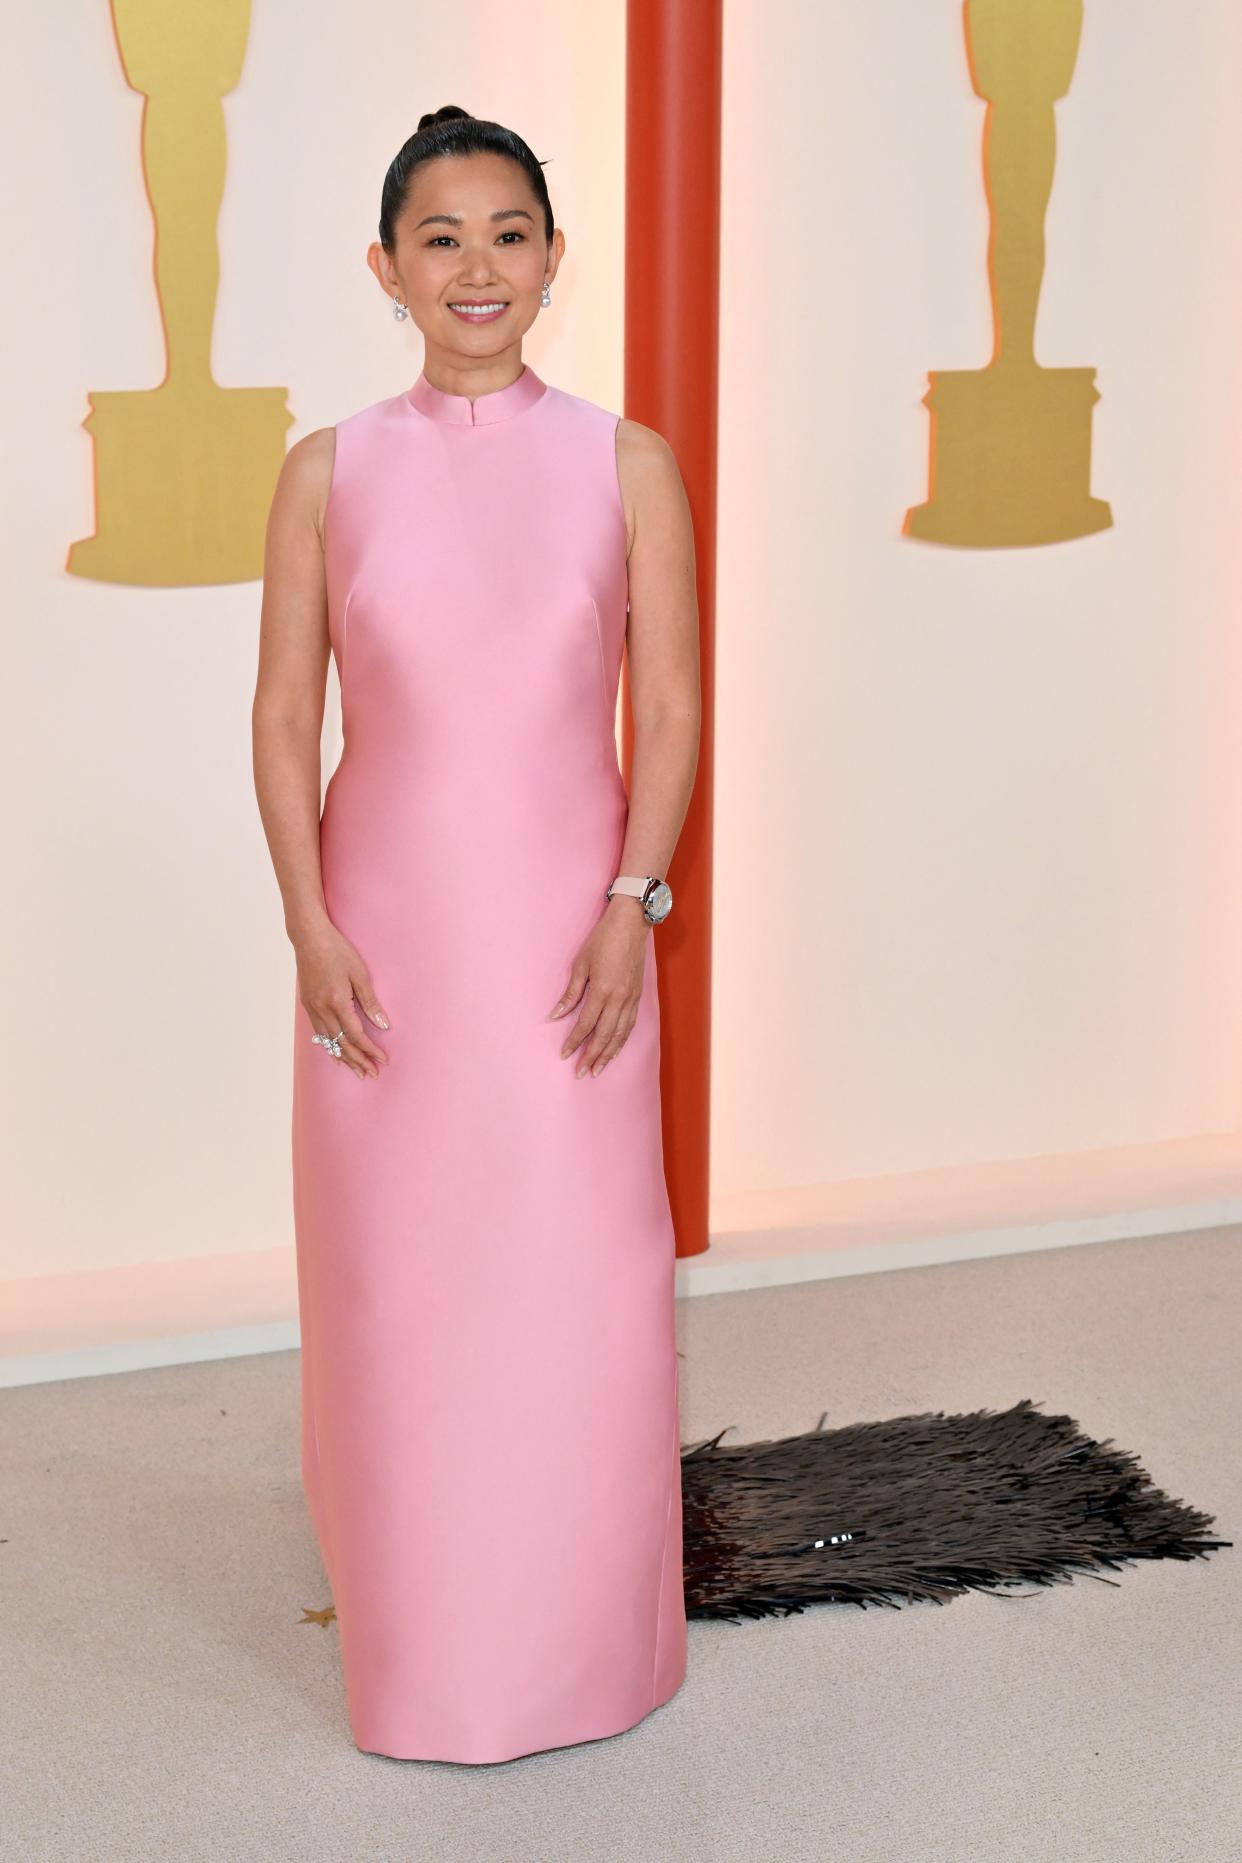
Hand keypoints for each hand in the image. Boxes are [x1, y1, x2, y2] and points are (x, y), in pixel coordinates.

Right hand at [294, 917, 390, 1080]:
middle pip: (342, 1043)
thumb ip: (370, 1002)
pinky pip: (319, 1032)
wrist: (309, 937)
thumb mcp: (360, 973)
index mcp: (337, 1002)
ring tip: (356, 1070)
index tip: (382, 1060)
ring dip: (343, 1057)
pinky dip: (329, 1045)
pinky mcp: (307, 1004)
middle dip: (358, 1061)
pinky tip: (336, 1052)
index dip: (370, 1050)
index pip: (356, 1035)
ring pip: (328, 1041)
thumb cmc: (337, 951)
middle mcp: (322, 1009)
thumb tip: (384, 1025)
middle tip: (372, 1074)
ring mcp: (312, 1007)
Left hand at [550, 896, 649, 1076]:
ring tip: (598, 1070)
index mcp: (603, 989)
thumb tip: (556, 1015)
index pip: (586, 1024)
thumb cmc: (603, 939)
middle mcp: (619, 998)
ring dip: (608, 1054)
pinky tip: (614, 1050)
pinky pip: (630, 1025)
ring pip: (620, 1034)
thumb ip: (571, 992)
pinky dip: (622, 1040)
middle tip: (581, 1073)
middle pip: (604, 1035)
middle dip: (592, 1056)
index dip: (574, 1041)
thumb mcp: (581, 963)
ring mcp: (631, 998)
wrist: (631, 923)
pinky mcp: (638, 996)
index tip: (565, 1055)